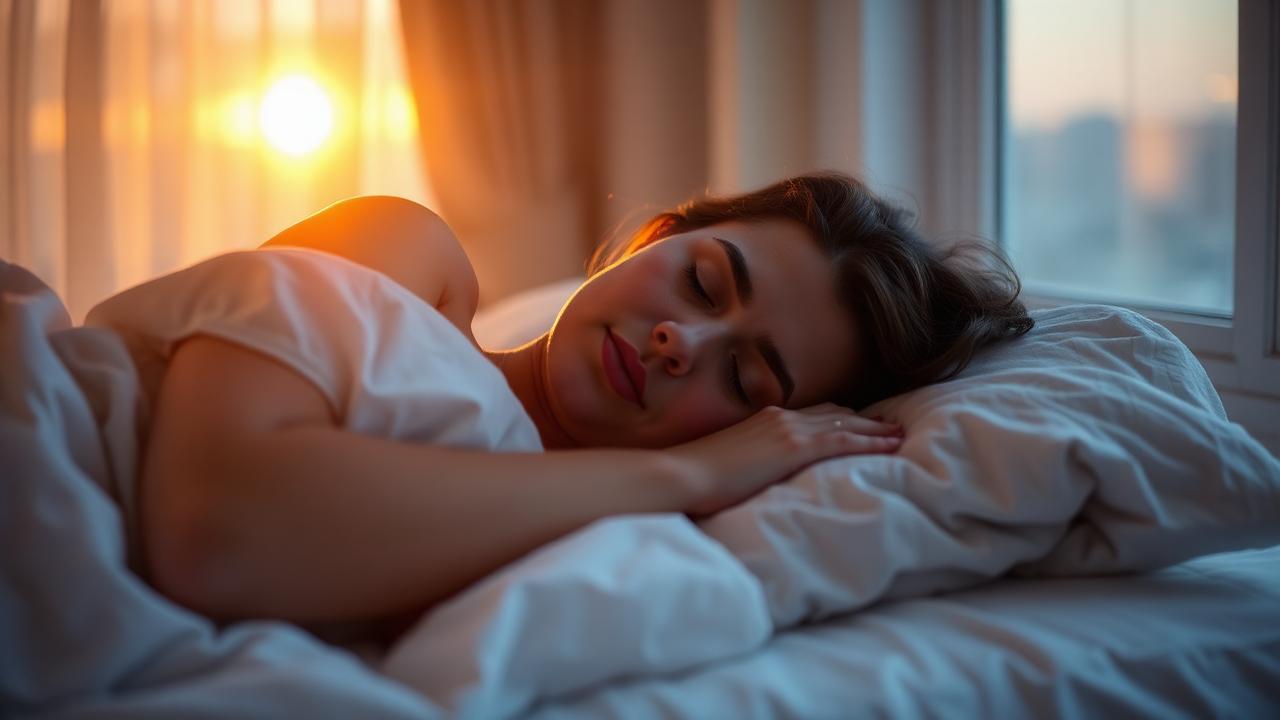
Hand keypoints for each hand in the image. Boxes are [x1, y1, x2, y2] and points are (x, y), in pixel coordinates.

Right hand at [666, 404, 902, 516]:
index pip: (813, 413)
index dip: (841, 416)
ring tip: (901, 434)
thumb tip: (759, 475)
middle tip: (893, 424)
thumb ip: (751, 461)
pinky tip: (892, 446)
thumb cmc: (696, 477)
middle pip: (835, 413)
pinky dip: (871, 440)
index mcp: (765, 419)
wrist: (682, 475)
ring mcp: (789, 429)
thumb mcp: (730, 462)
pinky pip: (844, 439)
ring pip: (846, 422)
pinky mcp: (794, 447)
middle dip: (866, 418)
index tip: (862, 421)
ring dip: (876, 428)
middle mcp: (781, 416)